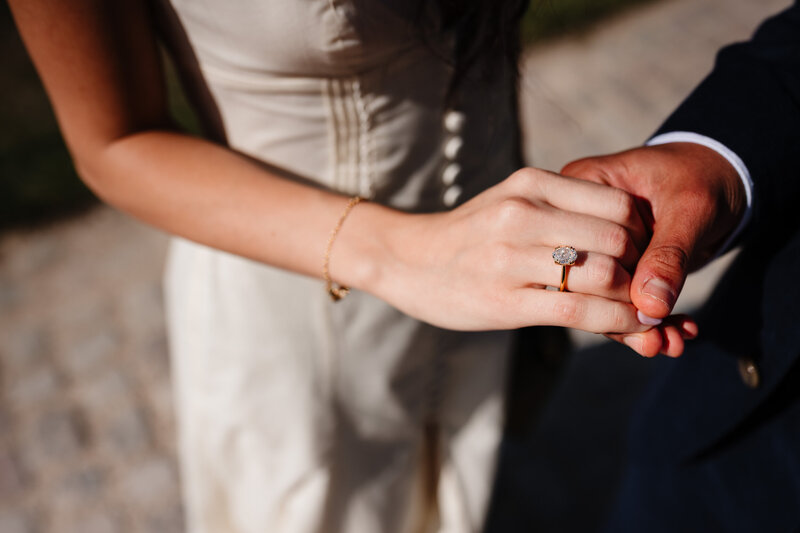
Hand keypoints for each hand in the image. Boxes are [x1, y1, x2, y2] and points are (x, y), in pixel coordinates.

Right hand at [357, 167, 654, 332]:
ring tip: (640, 307)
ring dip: (633, 298)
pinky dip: (614, 321)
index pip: (618, 203)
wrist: (406, 260)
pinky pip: (578, 312)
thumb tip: (627, 230)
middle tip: (648, 285)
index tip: (646, 254)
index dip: (646, 232)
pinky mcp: (504, 301)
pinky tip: (626, 325)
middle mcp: (522, 213)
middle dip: (644, 267)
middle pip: (618, 239)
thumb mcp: (511, 203)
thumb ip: (561, 209)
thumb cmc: (469, 235)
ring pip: (604, 276)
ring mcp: (509, 258)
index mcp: (531, 183)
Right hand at [562, 142, 746, 356]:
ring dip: (636, 326)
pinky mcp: (610, 267)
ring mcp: (590, 244)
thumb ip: (668, 254)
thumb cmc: (701, 176)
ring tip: (669, 344)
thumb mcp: (690, 208)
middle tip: (660, 338)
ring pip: (598, 296)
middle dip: (624, 312)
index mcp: (580, 184)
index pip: (582, 241)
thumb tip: (648, 308)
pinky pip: (616, 302)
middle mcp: (574, 216)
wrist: (721, 175)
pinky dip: (647, 324)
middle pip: (583, 274)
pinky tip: (673, 338)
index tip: (653, 296)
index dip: (615, 277)